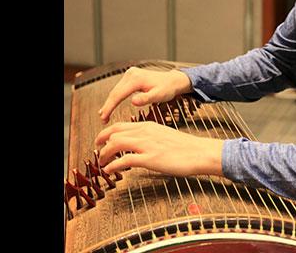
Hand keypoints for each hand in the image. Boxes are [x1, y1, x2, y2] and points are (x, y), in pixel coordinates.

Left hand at [95, 121, 223, 175]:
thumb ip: (149, 137)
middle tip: (96, 151)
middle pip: (114, 133)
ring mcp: (146, 145)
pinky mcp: (149, 159)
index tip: (101, 141)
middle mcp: (144, 132)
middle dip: (101, 142)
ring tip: (101, 163)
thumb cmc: (185, 147)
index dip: (107, 133)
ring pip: (116, 144)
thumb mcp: (163, 135)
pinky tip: (110, 170)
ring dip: (104, 154)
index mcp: (148, 126)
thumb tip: (137, 145)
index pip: (120, 126)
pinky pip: (124, 161)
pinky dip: (113, 165)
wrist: (199, 152)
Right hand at [98, 67, 192, 122]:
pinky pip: (120, 88)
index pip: (119, 94)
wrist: (172, 80)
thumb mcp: (159, 95)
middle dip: (108, 106)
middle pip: (115, 92)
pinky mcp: (130, 76)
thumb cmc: (167, 89)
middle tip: (103, 119)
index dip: (110, 107)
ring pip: (116, 90)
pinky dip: (115, 98)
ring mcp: (130, 74)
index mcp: (136, 79)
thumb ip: (147, 99)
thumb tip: (133, 102)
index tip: (104, 117)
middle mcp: (131, 74)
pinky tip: (110, 105)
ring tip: (104, 115)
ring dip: (110, 102)